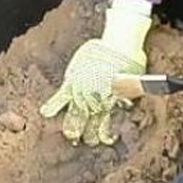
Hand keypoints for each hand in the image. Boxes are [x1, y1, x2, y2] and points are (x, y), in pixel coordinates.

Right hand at [40, 8, 150, 145]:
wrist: (120, 40)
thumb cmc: (131, 59)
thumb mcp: (136, 79)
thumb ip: (129, 93)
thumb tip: (125, 103)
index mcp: (111, 100)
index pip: (105, 123)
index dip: (105, 134)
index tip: (107, 141)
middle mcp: (96, 96)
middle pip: (90, 120)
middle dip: (89, 134)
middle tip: (88, 142)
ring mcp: (83, 88)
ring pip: (76, 112)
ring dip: (73, 125)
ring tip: (72, 136)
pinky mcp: (73, 79)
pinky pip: (61, 94)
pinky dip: (54, 104)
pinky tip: (46, 113)